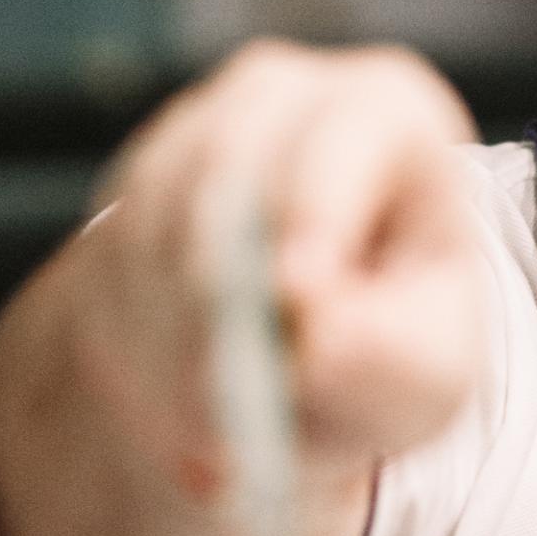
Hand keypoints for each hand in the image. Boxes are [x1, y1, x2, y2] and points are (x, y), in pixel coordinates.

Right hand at [77, 41, 481, 506]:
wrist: (314, 353)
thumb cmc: (396, 345)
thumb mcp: (429, 369)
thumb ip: (391, 358)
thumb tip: (318, 336)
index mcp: (390, 113)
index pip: (338, 144)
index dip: (310, 213)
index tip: (298, 294)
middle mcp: (283, 94)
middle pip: (222, 172)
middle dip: (221, 300)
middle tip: (226, 410)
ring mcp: (193, 126)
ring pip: (150, 224)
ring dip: (172, 343)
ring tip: (213, 441)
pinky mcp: (129, 186)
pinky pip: (107, 266)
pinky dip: (136, 354)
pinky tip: (178, 417)